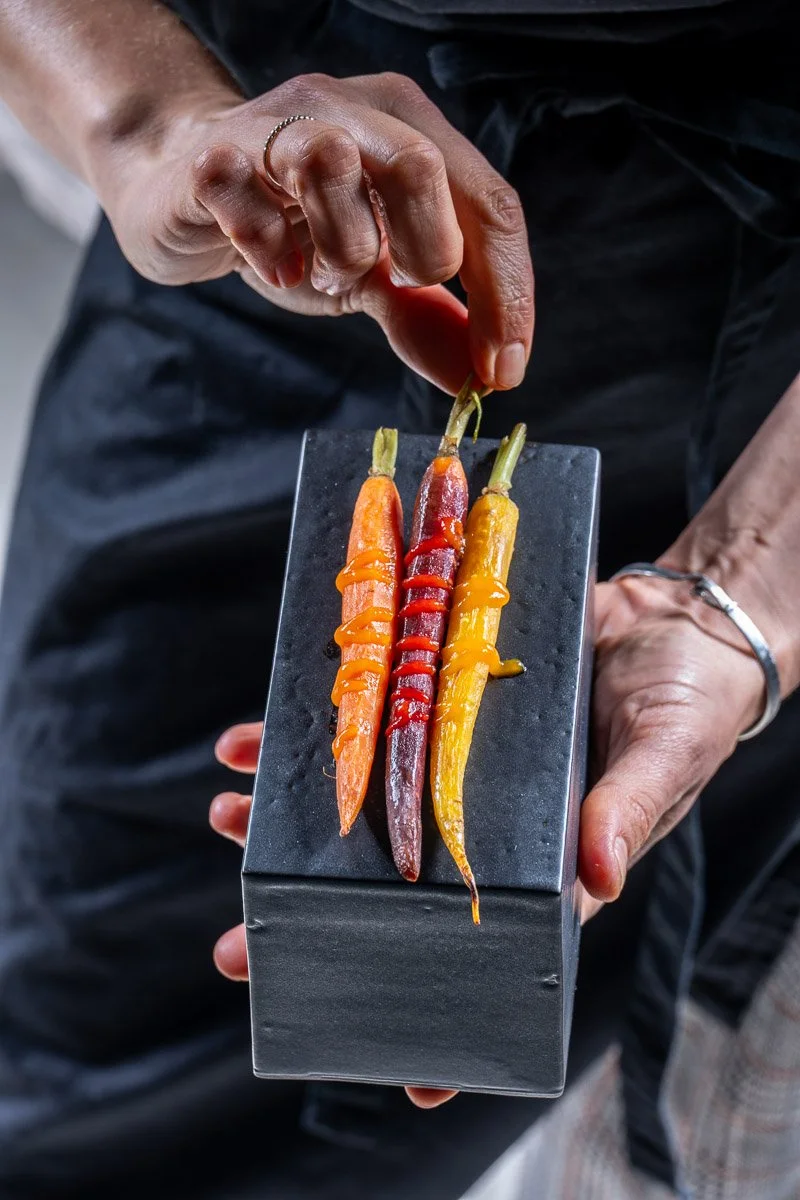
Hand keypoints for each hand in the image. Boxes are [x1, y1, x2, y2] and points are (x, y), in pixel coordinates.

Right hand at [100, 72, 533, 393]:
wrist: (179, 194)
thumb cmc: (289, 227)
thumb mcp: (371, 278)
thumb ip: (425, 318)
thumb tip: (480, 377)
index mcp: (410, 128)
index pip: (488, 203)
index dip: (505, 294)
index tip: (500, 370)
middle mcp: (352, 108)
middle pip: (422, 168)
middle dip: (422, 254)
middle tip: (389, 283)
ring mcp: (278, 123)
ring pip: (331, 166)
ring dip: (339, 250)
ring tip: (320, 269)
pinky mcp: (213, 156)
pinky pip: (247, 200)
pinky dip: (266, 250)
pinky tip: (270, 265)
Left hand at [210, 575, 763, 1106]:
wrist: (670, 620)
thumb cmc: (687, 705)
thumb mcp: (668, 757)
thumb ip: (631, 811)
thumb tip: (597, 877)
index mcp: (547, 863)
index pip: (490, 950)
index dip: (450, 1014)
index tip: (405, 1080)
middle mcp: (485, 825)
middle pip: (391, 887)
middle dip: (312, 917)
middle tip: (240, 951)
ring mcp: (452, 766)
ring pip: (359, 811)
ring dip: (285, 821)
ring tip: (223, 820)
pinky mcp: (435, 703)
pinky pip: (362, 726)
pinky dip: (302, 734)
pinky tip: (250, 738)